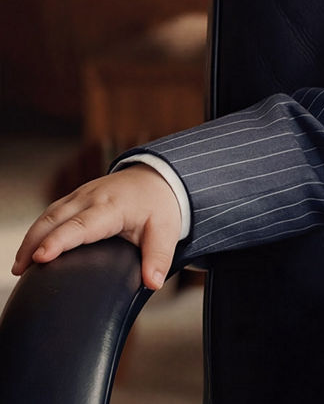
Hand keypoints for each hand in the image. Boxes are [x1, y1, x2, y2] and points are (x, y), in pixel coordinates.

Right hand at [11, 165, 181, 290]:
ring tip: (19, 267)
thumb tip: (153, 283)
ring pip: (49, 215)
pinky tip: (29, 251)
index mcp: (113, 207)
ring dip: (31, 238)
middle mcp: (92, 198)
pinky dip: (37, 230)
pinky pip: (51, 213)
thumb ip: (158, 258)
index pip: (81, 225)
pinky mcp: (75, 198)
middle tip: (20, 271)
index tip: (41, 257)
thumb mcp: (167, 232)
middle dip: (34, 243)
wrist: (159, 178)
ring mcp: (81, 195)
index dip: (59, 240)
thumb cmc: (160, 207)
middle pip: (55, 219)